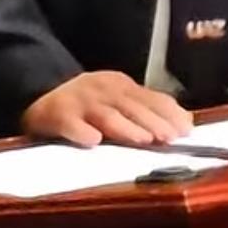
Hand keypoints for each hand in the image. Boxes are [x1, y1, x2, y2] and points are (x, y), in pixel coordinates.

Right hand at [21, 72, 192, 147]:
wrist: (41, 94)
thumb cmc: (89, 104)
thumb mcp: (120, 99)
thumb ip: (149, 109)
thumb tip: (186, 123)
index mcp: (122, 86)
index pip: (150, 98)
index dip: (169, 114)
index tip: (186, 130)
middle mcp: (103, 90)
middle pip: (132, 107)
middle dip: (152, 122)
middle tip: (169, 138)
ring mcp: (80, 102)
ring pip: (106, 115)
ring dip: (124, 127)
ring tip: (141, 139)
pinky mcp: (58, 115)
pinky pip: (70, 124)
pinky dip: (80, 132)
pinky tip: (92, 142)